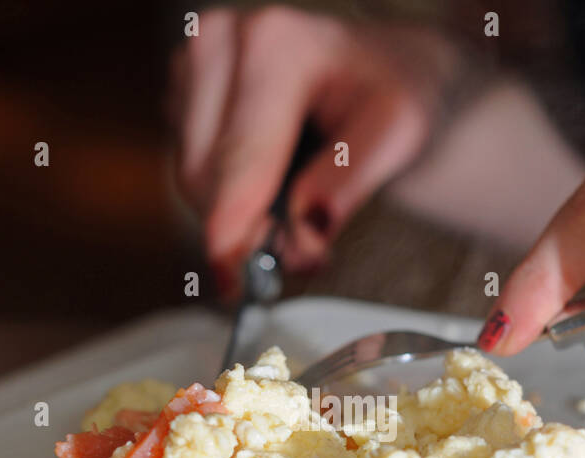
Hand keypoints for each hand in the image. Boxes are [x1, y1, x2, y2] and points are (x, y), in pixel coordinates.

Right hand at [170, 5, 460, 290]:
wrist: (387, 66)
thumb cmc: (395, 90)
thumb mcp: (399, 133)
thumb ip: (349, 182)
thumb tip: (306, 231)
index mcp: (274, 46)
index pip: (238, 162)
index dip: (234, 234)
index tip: (235, 285)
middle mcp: (222, 44)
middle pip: (203, 177)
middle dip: (246, 228)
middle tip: (303, 248)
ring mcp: (195, 63)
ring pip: (191, 178)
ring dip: (238, 213)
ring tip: (298, 205)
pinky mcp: (185, 88)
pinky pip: (192, 167)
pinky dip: (228, 192)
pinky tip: (272, 180)